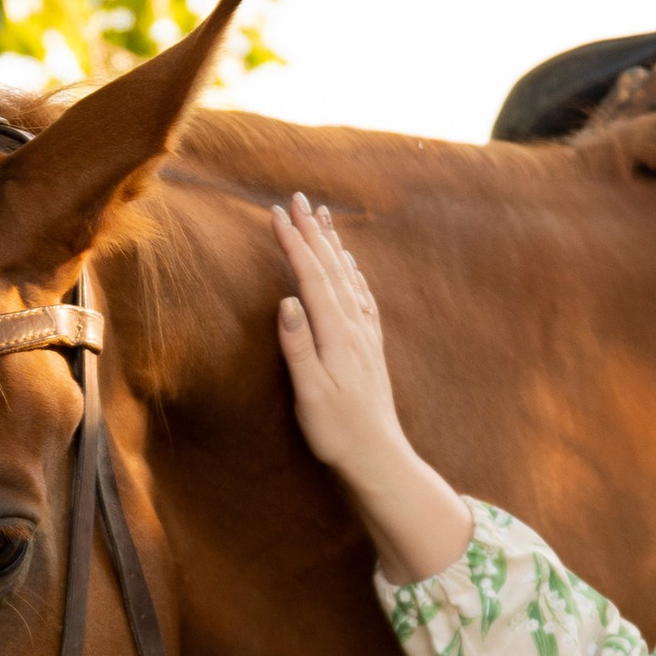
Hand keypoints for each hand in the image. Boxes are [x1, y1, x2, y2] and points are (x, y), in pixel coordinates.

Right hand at [269, 192, 471, 583]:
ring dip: (333, 245)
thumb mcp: (311, 393)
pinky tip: (350, 265)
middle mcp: (355, 327)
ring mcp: (366, 336)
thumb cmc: (338, 431)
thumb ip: (299, 346)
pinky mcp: (370, 347)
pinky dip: (352, 273)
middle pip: (332, 268)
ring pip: (348, 277)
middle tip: (298, 198)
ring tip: (321, 218)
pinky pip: (362, 296)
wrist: (379, 457)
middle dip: (313, 232)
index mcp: (337, 334)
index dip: (294, 244)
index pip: (312, 278)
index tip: (276, 214)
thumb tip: (287, 301)